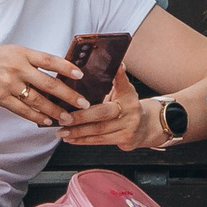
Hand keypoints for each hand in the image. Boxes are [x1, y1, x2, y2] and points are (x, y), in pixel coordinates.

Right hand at [0, 43, 88, 127]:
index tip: (80, 74)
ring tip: (68, 118)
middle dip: (68, 95)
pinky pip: (22, 110)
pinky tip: (47, 121)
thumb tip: (57, 72)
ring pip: (37, 100)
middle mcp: (17, 68)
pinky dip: (36, 117)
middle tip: (83, 103)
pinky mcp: (0, 98)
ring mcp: (8, 84)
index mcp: (22, 54)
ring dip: (55, 111)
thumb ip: (32, 61)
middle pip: (48, 83)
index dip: (66, 67)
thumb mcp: (12, 52)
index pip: (49, 60)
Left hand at [59, 71, 173, 149]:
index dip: (119, 74)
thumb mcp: (122, 91)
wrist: (144, 127)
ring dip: (78, 132)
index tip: (116, 66)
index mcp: (127, 93)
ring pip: (99, 130)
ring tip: (62, 131)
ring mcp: (129, 125)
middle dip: (81, 117)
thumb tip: (95, 65)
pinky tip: (71, 139)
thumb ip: (110, 82)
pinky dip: (83, 140)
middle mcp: (131, 109)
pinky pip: (100, 140)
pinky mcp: (125, 139)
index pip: (122, 82)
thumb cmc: (125, 106)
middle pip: (103, 113)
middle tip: (64, 117)